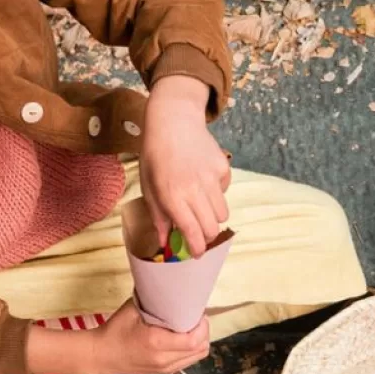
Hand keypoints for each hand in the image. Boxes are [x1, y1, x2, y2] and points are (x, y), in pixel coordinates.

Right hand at [88, 300, 209, 373]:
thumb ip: (154, 302)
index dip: (202, 326)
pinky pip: (188, 361)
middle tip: (197, 319)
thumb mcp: (132, 310)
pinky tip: (185, 339)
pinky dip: (192, 350)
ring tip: (192, 328)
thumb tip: (171, 288)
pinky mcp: (165, 372)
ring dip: (200, 341)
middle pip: (200, 349)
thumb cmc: (115, 330)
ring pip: (197, 357)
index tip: (198, 313)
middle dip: (204, 332)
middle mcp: (164, 359)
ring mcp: (166, 369)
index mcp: (157, 343)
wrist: (100, 355)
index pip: (194, 340)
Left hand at [140, 75, 230, 257]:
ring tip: (200, 204)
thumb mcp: (149, 186)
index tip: (196, 253)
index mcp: (172, 196)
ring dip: (213, 215)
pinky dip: (216, 192)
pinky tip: (203, 178)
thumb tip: (165, 243)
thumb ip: (159, 216)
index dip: (196, 247)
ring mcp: (211, 178)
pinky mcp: (223, 168)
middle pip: (212, 228)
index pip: (192, 232)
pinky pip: (224, 191)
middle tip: (199, 232)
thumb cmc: (155, 155)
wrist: (173, 120)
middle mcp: (194, 189)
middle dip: (207, 236)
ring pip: (222, 213)